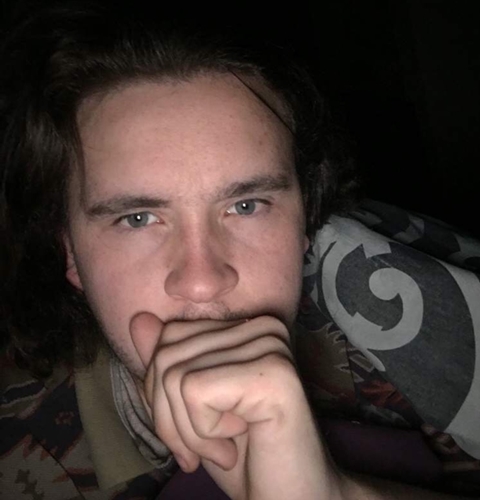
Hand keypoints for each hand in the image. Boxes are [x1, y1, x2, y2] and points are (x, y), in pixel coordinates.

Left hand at [130, 313, 342, 499]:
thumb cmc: (241, 455)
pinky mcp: (273, 373)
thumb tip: (139, 319)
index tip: (188, 431)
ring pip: (175, 376)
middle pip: (167, 356)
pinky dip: (203, 433)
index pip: (170, 336)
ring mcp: (270, 346)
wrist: (289, 499)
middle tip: (202, 451)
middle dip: (169, 418)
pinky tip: (234, 446)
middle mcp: (262, 327)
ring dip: (188, 432)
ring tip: (222, 450)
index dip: (162, 393)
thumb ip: (166, 361)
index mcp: (246, 327)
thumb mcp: (190, 407)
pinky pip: (195, 392)